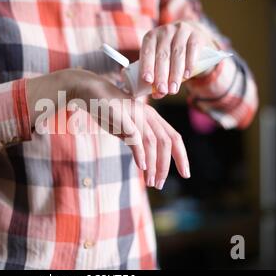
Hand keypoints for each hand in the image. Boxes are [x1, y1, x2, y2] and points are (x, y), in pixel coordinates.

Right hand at [26, 69, 190, 188]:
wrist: (90, 91)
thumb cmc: (108, 111)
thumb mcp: (126, 129)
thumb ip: (137, 142)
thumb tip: (146, 164)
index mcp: (152, 118)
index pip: (174, 137)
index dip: (182, 157)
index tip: (185, 174)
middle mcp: (148, 115)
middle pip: (167, 142)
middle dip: (166, 166)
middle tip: (159, 184)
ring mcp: (135, 114)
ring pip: (153, 142)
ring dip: (153, 164)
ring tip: (150, 181)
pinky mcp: (122, 116)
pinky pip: (135, 136)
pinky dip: (140, 153)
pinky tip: (141, 167)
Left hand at [139, 21, 215, 98]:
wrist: (190, 38)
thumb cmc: (169, 54)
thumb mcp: (160, 62)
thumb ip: (157, 76)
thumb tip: (157, 95)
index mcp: (150, 37)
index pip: (147, 52)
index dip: (147, 66)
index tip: (148, 81)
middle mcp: (165, 31)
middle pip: (162, 56)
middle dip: (162, 76)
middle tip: (162, 91)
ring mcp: (181, 31)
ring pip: (177, 55)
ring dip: (175, 74)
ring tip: (173, 89)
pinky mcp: (195, 35)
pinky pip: (192, 50)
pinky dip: (189, 64)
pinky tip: (187, 76)